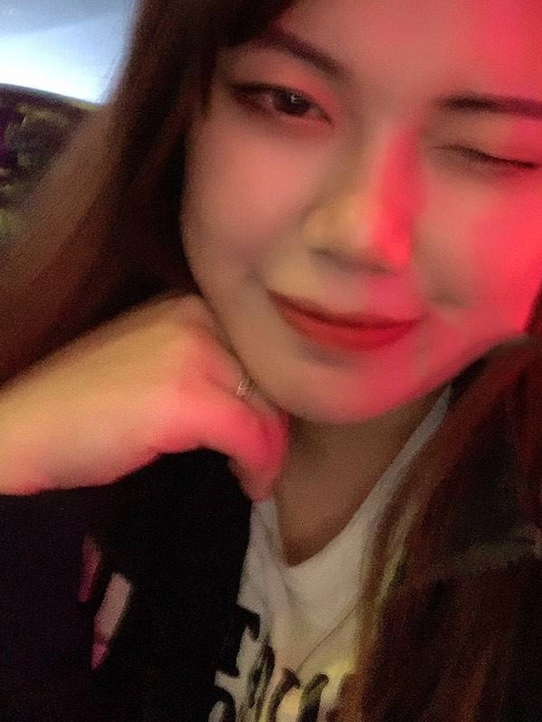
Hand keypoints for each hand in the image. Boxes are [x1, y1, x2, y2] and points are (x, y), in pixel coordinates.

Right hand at [0, 294, 287, 499]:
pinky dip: (258, 465)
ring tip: (254, 477)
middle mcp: (196, 317)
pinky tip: (247, 483)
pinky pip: (250, 435)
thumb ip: (201, 365)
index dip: (268, 397)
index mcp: (189, 305)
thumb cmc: (81, 405)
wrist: (24, 429)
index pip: (259, 351)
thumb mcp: (150, 362)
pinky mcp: (187, 398)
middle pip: (268, 377)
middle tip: (260, 462)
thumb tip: (257, 403)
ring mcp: (193, 353)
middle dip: (271, 424)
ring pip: (266, 407)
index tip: (261, 432)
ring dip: (268, 450)